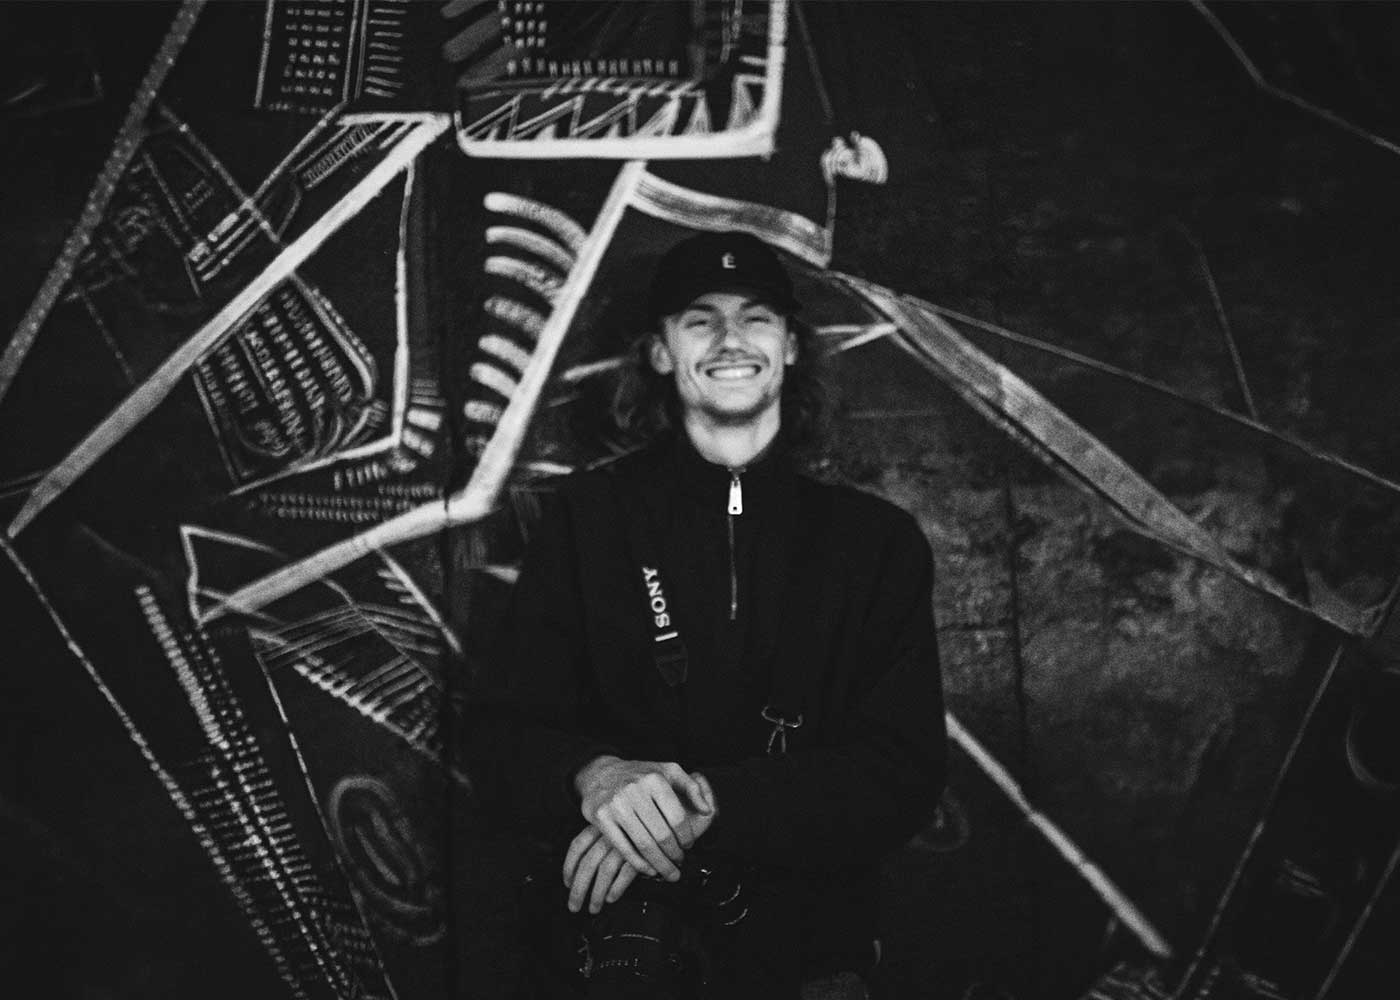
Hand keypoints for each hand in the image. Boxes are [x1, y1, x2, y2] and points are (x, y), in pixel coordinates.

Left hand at [562, 825, 639, 913]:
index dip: (569, 866)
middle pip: (587, 863)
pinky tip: (612, 899)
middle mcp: (611, 832)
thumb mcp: (620, 825)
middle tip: (574, 907)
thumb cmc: (644, 821)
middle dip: (578, 889)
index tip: (567, 883)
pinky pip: (625, 873)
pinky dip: (617, 888)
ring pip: (604, 871)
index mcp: (602, 824)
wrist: (676, 808)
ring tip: (593, 909)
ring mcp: (627, 841)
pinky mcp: (643, 851)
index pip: (577, 846)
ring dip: (596, 894)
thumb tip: (585, 869)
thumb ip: (605, 839)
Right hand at [563, 773, 716, 913]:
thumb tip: (707, 810)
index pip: (677, 817)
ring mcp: (616, 804)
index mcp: (655, 779)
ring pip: (644, 844)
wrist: (601, 773)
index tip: (688, 846)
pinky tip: (649, 870)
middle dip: (674, 854)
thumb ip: (693, 788)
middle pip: (661, 834)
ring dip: (660, 863)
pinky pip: (623, 847)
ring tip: (669, 872)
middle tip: (680, 863)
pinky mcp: (601, 817)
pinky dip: (639, 863)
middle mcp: (634, 790)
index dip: (686, 836)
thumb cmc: (641, 776)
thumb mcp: (668, 771)